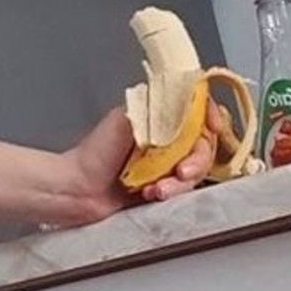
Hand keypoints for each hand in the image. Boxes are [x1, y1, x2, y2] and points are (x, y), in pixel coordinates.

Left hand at [42, 99, 220, 229]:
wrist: (78, 189)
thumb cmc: (94, 153)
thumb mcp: (127, 119)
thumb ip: (158, 107)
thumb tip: (186, 95)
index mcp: (157, 115)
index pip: (196, 108)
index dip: (209, 114)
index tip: (213, 125)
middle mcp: (165, 138)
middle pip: (203, 144)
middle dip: (196, 160)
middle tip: (180, 172)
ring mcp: (165, 164)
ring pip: (195, 170)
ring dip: (179, 182)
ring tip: (157, 189)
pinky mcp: (162, 187)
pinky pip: (182, 190)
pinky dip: (171, 193)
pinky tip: (152, 195)